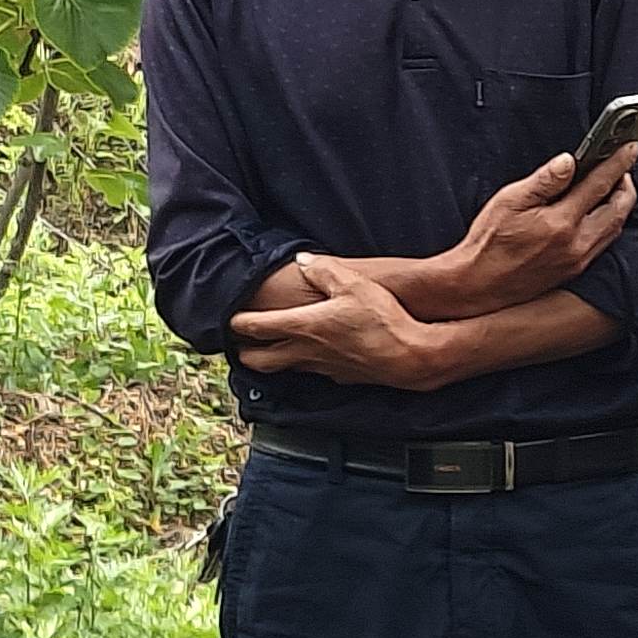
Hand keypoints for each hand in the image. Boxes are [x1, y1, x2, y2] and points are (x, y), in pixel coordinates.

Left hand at [230, 256, 440, 387]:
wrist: (410, 355)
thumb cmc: (382, 318)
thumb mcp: (353, 283)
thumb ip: (324, 270)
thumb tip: (302, 260)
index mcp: (303, 327)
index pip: (255, 328)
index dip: (236, 322)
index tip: (226, 315)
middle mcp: (305, 352)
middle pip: (257, 361)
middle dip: (242, 351)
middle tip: (237, 339)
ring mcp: (320, 368)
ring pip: (281, 370)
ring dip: (268, 359)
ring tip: (265, 347)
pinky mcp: (338, 377)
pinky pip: (308, 372)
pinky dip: (299, 363)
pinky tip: (309, 352)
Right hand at [444, 148, 637, 314]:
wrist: (478, 287)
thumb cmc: (488, 244)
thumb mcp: (509, 201)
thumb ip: (544, 181)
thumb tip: (569, 161)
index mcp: (561, 222)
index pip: (600, 184)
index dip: (619, 162)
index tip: (630, 147)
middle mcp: (577, 244)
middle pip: (620, 208)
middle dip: (626, 183)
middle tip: (621, 166)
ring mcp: (578, 260)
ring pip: (616, 227)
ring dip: (620, 204)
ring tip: (612, 186)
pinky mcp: (575, 271)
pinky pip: (604, 242)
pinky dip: (610, 223)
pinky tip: (599, 213)